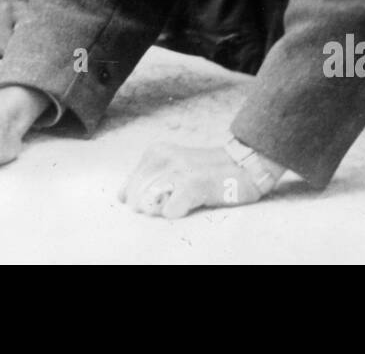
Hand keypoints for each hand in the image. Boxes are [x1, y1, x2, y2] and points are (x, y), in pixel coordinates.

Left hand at [119, 141, 267, 218]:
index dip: (138, 201)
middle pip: (136, 198)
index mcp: (156, 152)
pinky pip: (170, 210)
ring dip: (163, 210)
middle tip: (173, 203)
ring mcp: (179, 170)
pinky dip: (177, 213)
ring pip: (150, 204)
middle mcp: (165, 158)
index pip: (128, 187)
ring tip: (182, 201)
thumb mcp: (172, 166)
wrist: (243, 166)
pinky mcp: (194, 183)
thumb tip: (121, 197)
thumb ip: (148, 178)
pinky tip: (188, 205)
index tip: (156, 203)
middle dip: (148, 208)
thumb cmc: (207, 171)